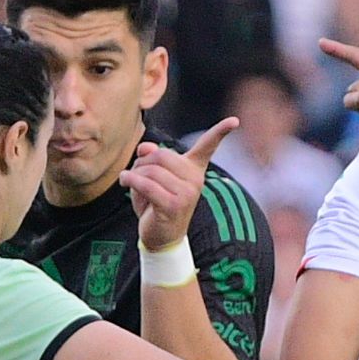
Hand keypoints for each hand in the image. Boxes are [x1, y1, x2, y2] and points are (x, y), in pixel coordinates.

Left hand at [122, 117, 234, 254]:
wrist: (161, 238)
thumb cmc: (155, 205)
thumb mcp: (152, 178)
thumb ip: (149, 158)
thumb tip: (145, 147)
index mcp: (194, 169)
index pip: (208, 146)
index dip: (220, 132)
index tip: (234, 121)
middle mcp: (195, 179)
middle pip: (160, 155)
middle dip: (141, 163)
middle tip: (134, 175)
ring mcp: (187, 193)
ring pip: (151, 170)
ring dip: (133, 175)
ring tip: (130, 184)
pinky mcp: (174, 205)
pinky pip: (147, 184)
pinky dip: (130, 180)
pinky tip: (123, 181)